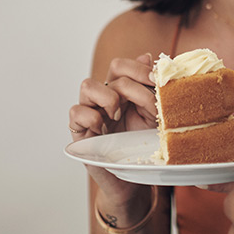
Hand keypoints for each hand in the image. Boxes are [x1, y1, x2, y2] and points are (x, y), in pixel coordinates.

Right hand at [68, 53, 157, 200]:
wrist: (135, 178)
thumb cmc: (143, 145)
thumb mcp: (155, 114)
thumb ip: (150, 87)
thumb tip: (148, 55)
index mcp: (123, 89)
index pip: (124, 64)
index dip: (140, 68)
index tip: (157, 81)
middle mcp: (106, 96)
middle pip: (112, 68)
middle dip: (134, 84)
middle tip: (146, 103)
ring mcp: (92, 112)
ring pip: (88, 85)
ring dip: (109, 97)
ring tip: (119, 115)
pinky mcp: (80, 132)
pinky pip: (76, 112)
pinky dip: (92, 117)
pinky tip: (105, 130)